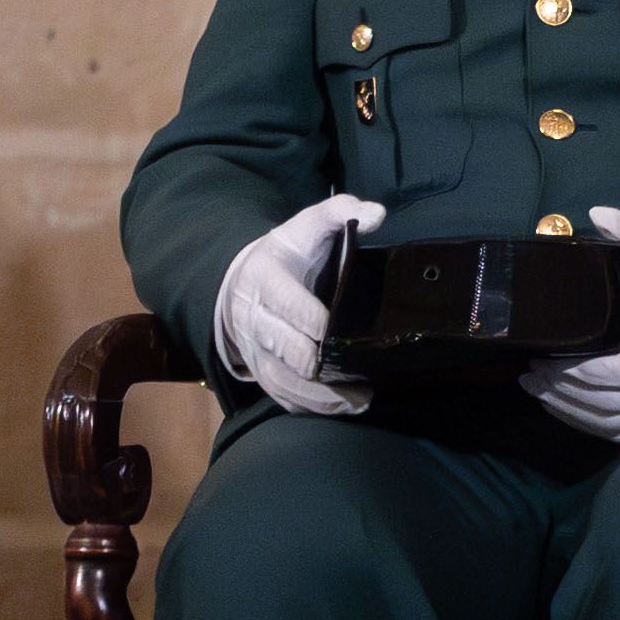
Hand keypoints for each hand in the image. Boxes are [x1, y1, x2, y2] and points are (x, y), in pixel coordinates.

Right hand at [212, 193, 385, 415]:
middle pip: (283, 346)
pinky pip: (281, 395)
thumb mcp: (308, 224)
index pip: (285, 302)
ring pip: (282, 378)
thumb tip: (377, 214)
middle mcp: (255, 317)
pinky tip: (343, 408)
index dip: (308, 318)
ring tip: (359, 399)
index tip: (334, 331)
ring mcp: (257, 348)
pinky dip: (310, 406)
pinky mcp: (263, 370)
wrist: (242, 281)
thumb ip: (341, 211)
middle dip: (316, 362)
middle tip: (356, 370)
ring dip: (319, 394)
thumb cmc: (288, 253)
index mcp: (265, 277)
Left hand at [528, 210, 619, 443]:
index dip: (587, 373)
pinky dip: (591, 425)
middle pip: (613, 404)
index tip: (553, 356)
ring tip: (538, 388)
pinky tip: (567, 408)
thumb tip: (599, 214)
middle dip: (566, 391)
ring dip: (573, 411)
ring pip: (615, 423)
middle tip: (531, 369)